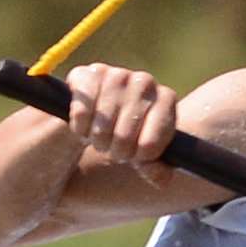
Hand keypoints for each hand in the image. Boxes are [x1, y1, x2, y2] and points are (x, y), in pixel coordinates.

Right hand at [55, 61, 180, 176]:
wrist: (99, 116)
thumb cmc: (130, 137)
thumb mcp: (147, 157)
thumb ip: (157, 170)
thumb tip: (153, 172)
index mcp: (166, 99)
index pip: (151, 142)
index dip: (139, 157)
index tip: (136, 157)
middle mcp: (144, 82)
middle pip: (125, 136)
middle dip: (117, 151)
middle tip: (114, 148)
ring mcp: (116, 74)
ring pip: (102, 125)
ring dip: (97, 140)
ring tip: (99, 138)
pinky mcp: (87, 74)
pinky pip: (82, 111)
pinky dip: (80, 127)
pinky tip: (83, 126)